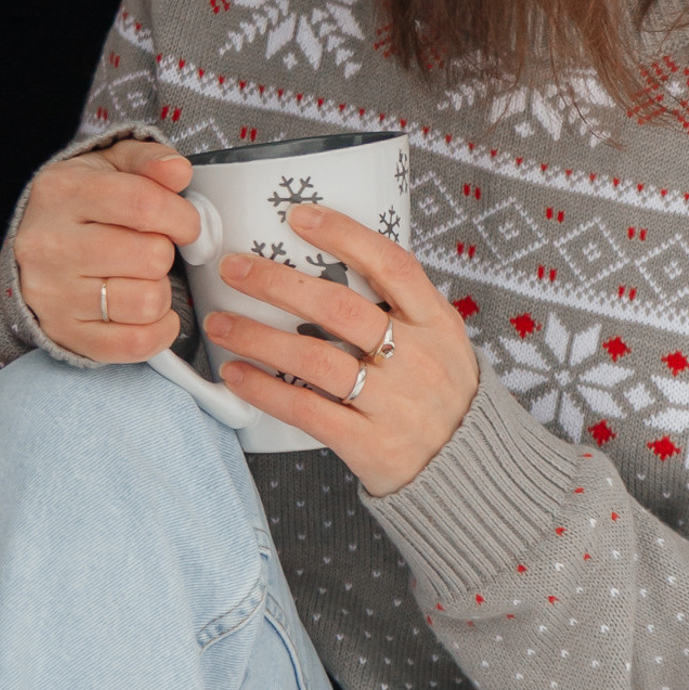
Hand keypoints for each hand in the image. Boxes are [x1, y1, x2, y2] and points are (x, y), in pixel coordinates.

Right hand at [13, 138, 200, 363]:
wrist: (36, 245)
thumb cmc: (82, 205)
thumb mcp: (111, 165)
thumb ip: (148, 160)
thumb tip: (178, 172)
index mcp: (62, 192)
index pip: (144, 204)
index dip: (182, 216)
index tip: (186, 224)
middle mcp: (50, 244)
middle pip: (151, 256)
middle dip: (167, 253)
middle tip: (153, 250)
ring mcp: (53, 293)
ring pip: (147, 302)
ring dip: (161, 292)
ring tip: (144, 278)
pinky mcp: (64, 332)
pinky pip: (134, 344)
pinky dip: (158, 331)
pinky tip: (151, 313)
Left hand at [203, 203, 479, 496]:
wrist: (468, 472)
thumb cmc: (442, 395)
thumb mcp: (441, 340)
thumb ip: (400, 307)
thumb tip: (332, 261)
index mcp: (437, 323)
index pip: (392, 265)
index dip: (344, 235)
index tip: (298, 217)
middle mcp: (417, 359)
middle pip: (340, 309)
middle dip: (278, 284)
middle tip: (234, 268)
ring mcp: (393, 404)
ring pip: (315, 360)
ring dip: (258, 337)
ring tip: (220, 323)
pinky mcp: (369, 444)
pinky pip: (307, 411)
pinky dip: (265, 390)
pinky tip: (236, 374)